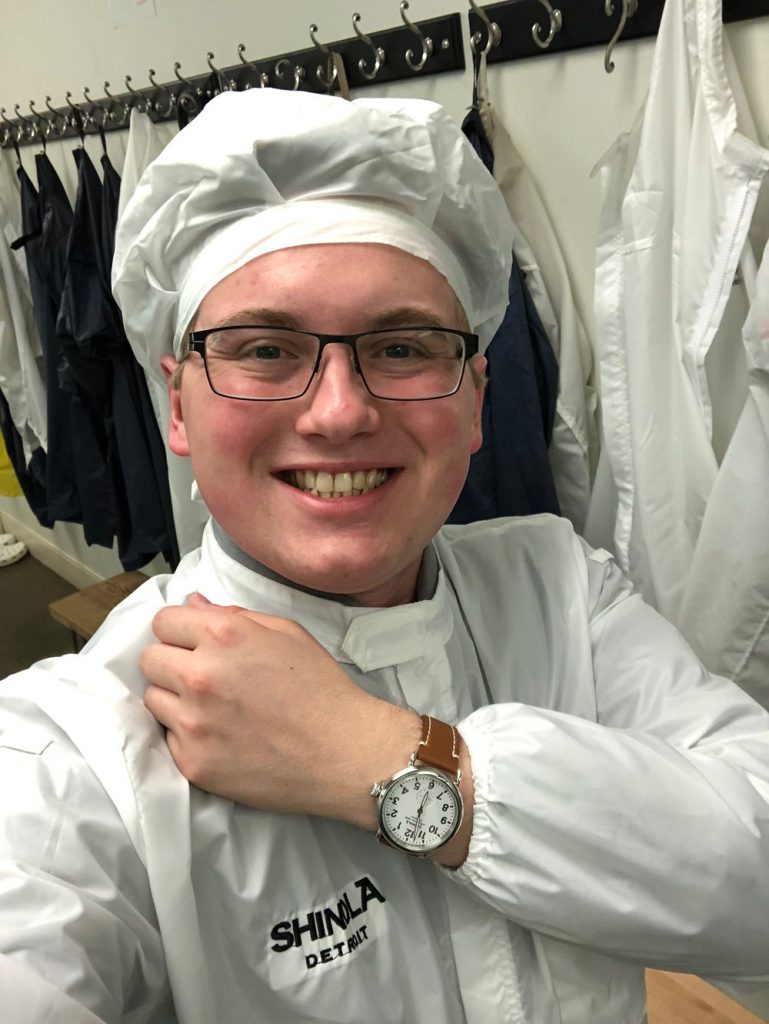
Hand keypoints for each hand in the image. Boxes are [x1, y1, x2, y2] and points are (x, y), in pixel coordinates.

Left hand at [140, 593, 421, 828]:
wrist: (343, 753)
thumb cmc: (322, 689)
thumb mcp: (288, 633)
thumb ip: (234, 615)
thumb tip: (193, 605)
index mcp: (223, 635)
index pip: (163, 621)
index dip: (180, 630)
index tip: (193, 642)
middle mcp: (200, 675)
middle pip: (149, 660)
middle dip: (172, 662)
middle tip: (203, 675)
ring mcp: (193, 722)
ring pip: (153, 700)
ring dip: (175, 699)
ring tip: (213, 707)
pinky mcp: (193, 762)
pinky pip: (169, 740)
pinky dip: (188, 736)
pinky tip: (221, 735)